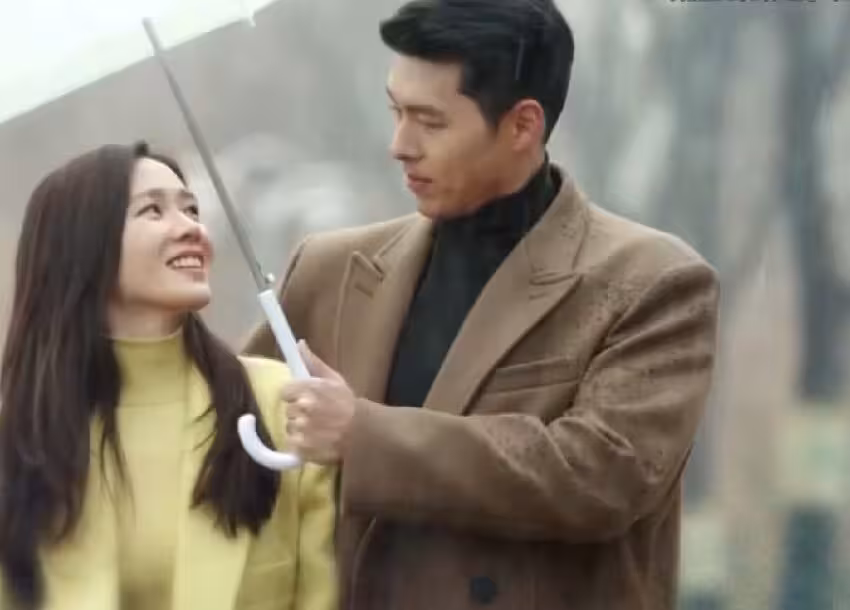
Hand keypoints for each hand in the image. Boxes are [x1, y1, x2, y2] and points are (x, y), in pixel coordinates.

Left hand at [281, 341, 355, 463]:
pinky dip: (301, 444)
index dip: (294, 396)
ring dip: (300, 429)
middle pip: (288, 410)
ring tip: (318, 429)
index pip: (285, 391)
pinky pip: (292, 444)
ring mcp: (302, 429)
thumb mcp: (334, 379)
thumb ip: (314, 362)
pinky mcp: (303, 448)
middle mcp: (303, 408)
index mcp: (309, 389)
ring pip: (289, 428)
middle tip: (316, 415)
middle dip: (299, 412)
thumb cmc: (349, 404)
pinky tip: (316, 441)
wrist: (364, 431)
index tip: (305, 400)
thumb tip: (299, 343)